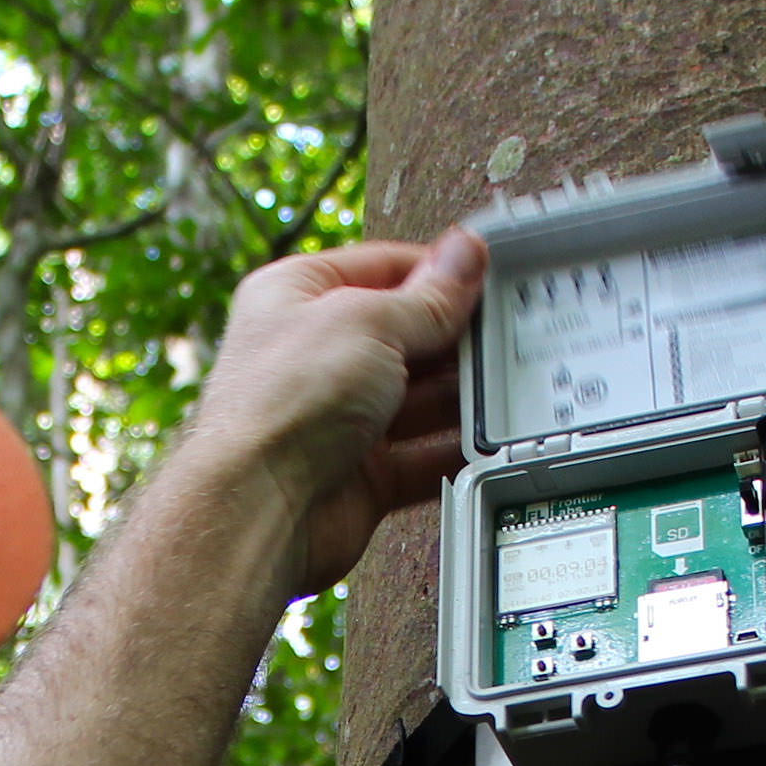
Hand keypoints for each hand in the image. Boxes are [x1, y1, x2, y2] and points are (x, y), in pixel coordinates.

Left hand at [178, 228, 485, 596]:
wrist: (257, 509)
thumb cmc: (282, 404)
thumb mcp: (368, 322)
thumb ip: (428, 297)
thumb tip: (464, 256)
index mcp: (298, 295)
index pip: (383, 268)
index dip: (438, 272)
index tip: (488, 276)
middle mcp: (315, 355)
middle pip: (407, 335)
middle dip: (455, 339)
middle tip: (508, 335)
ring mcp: (337, 418)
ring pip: (419, 400)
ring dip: (461, 397)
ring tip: (507, 388)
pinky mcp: (360, 476)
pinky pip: (421, 457)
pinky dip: (454, 452)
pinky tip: (488, 442)